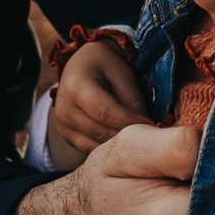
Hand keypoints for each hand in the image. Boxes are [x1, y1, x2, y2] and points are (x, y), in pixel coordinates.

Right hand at [46, 38, 151, 171]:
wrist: (83, 65)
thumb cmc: (107, 66)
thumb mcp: (123, 75)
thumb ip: (133, 101)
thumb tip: (147, 128)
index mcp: (76, 88)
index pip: (105, 112)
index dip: (130, 122)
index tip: (152, 127)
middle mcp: (64, 110)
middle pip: (100, 131)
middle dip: (128, 137)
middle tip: (152, 139)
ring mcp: (63, 126)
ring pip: (95, 145)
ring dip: (119, 146)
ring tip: (141, 143)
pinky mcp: (67, 136)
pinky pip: (90, 149)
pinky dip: (108, 150)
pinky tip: (125, 146)